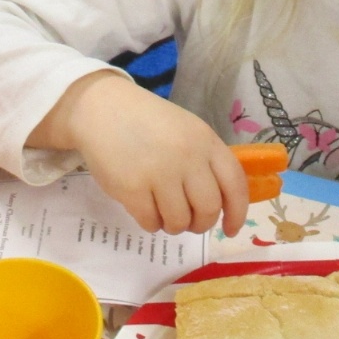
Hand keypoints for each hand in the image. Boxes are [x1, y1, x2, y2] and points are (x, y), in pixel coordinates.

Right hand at [31, 71, 249, 237]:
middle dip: (200, 223)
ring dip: (174, 225)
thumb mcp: (186, 131)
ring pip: (180, 221)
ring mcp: (159, 173)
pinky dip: (151, 223)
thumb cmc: (146, 122)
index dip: (237, 213)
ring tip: (163, 212)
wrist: (101, 109)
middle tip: (188, 222)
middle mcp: (187, 157)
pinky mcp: (132, 188)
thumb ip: (205, 161)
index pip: (234, 184)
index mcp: (205, 140)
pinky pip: (151, 222)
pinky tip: (144, 209)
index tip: (230, 230)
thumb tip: (220, 204)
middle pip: (208, 209)